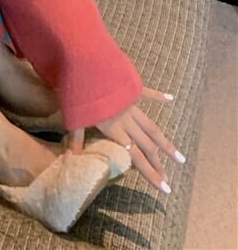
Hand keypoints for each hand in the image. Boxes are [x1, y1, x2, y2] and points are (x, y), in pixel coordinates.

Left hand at [66, 86, 184, 193]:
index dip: (150, 173)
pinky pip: (148, 93)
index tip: (164, 187)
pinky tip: (171, 99)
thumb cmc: (77, 91)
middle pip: (146, 145)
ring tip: (179, 157)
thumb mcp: (74, 117)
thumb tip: (72, 158)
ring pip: (151, 127)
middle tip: (169, 180)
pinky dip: (159, 96)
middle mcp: (126, 119)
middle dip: (158, 164)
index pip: (135, 156)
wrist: (86, 63)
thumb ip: (76, 138)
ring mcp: (131, 103)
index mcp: (114, 128)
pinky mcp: (132, 87)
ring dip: (165, 143)